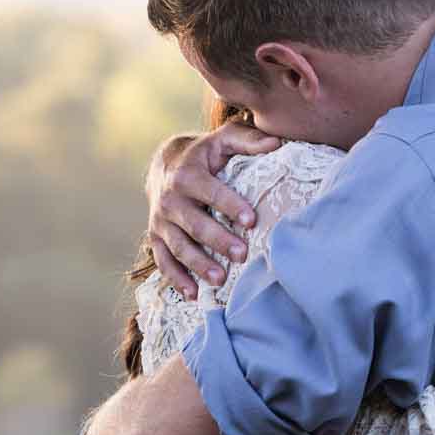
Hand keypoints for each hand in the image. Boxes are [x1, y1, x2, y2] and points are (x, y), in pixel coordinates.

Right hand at [144, 120, 283, 298]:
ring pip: (179, 246)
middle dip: (218, 240)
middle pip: (194, 224)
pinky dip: (177, 279)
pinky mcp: (156, 238)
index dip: (230, 205)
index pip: (210, 191)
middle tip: (242, 254)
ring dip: (198, 264)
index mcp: (187, 174)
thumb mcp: (223, 140)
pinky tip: (194, 294)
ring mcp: (161, 222)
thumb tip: (277, 142)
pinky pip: (164, 261)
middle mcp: (170, 199)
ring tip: (221, 279)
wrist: (165, 164)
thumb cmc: (205, 154)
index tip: (251, 220)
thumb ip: (248, 139)